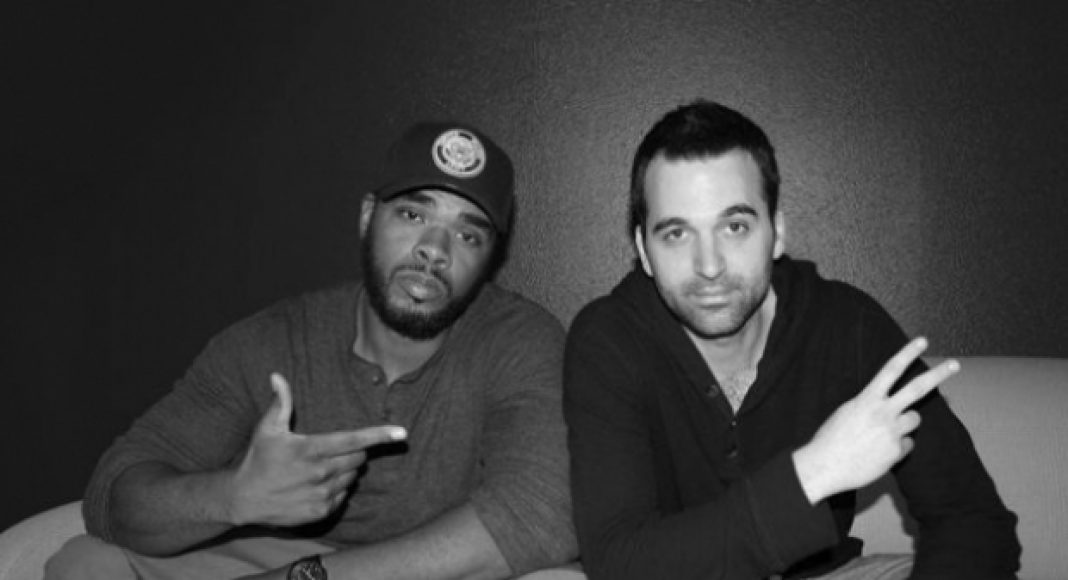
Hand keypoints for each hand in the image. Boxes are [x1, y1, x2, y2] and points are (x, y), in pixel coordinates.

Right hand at [227, 373, 406, 526]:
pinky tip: (317, 485)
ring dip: (344, 471)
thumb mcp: (267, 429)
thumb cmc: (258, 460)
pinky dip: (337, 489)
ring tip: (319, 468)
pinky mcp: (321, 511)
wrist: (242, 499)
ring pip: (352, 477)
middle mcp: (320, 473)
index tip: (402, 432)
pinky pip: (343, 496)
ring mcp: (322, 494)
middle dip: (353, 452)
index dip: (380, 435)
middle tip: (330, 451)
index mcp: (311, 449)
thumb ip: (280, 402)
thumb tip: (277, 375)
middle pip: (357, 458)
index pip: (354, 440)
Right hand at [793, 337, 959, 503]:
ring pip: (914, 419)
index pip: (891, 369)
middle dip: (938, 374)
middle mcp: (883, 412)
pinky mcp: (897, 451)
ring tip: (884, 432)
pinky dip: (896, 447)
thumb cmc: (832, 438)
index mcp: (867, 399)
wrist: (825, 466)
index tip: (923, 341)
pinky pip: (907, 444)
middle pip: (917, 388)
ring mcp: (892, 432)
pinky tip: (878, 452)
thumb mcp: (847, 412)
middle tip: (955, 364)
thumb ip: (870, 405)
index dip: (908, 353)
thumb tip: (888, 405)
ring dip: (906, 422)